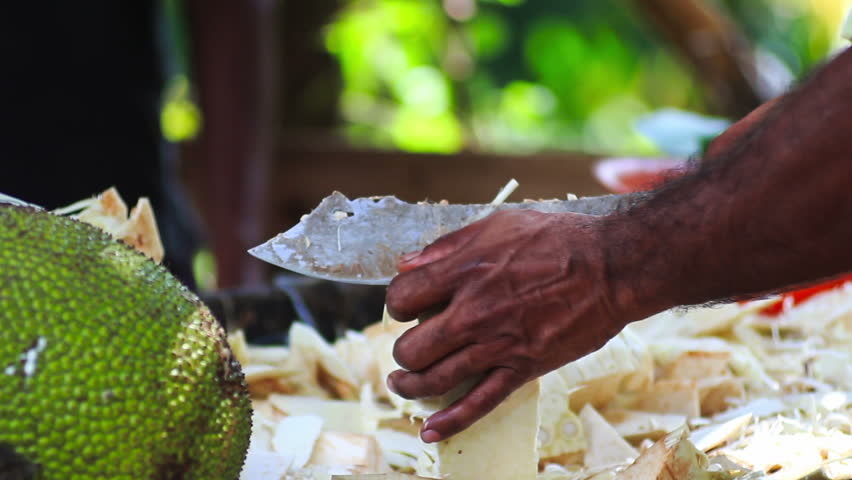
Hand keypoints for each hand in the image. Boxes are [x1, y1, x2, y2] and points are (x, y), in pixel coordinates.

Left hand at [385, 210, 633, 442]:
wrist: (611, 267)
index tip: (407, 305)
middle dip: (402, 350)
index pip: (402, 297)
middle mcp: (474, 312)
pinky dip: (451, 422)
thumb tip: (405, 263)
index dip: (396, 302)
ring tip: (403, 383)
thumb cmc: (557, 239)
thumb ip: (447, 245)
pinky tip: (431, 431)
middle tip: (412, 344)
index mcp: (464, 272)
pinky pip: (480, 403)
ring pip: (435, 380)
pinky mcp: (522, 368)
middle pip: (411, 348)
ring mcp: (498, 344)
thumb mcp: (498, 223)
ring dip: (411, 386)